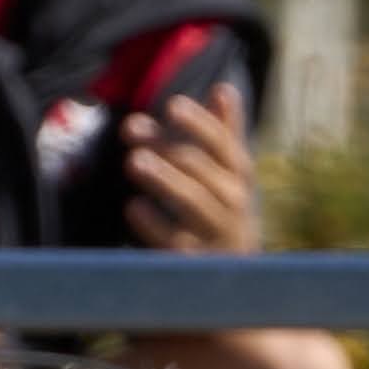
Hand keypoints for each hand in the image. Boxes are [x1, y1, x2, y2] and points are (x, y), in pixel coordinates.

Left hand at [121, 77, 265, 253]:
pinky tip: (133, 206)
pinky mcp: (194, 264)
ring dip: (164, 179)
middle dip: (166, 145)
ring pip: (193, 203)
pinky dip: (154, 224)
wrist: (234, 279)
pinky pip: (175, 242)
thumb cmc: (224, 214)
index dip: (200, 124)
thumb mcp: (228, 177)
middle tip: (130, 127)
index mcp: (238, 177)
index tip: (172, 105)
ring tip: (133, 160)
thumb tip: (223, 88)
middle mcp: (233, 203)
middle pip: (201, 168)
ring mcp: (215, 234)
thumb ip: (224, 135)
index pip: (223, 144)